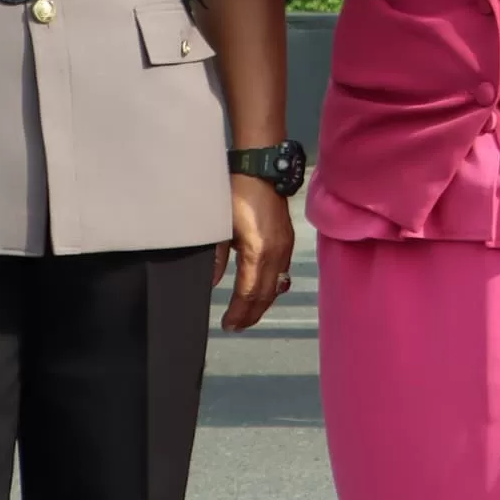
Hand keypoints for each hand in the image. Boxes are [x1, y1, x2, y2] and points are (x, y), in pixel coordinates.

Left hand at [218, 175, 295, 330]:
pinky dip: (272, 288)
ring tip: (248, 315)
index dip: (239, 311)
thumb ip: (216, 257)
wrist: (262, 172)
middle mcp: (276, 254)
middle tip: (236, 327)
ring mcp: (285, 248)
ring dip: (262, 303)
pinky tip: (263, 293)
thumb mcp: (219, 227)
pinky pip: (282, 273)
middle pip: (266, 294)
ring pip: (276, 285)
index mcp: (257, 251)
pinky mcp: (287, 241)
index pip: (249, 292)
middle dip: (251, 313)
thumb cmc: (236, 195)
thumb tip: (211, 283)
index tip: (228, 325)